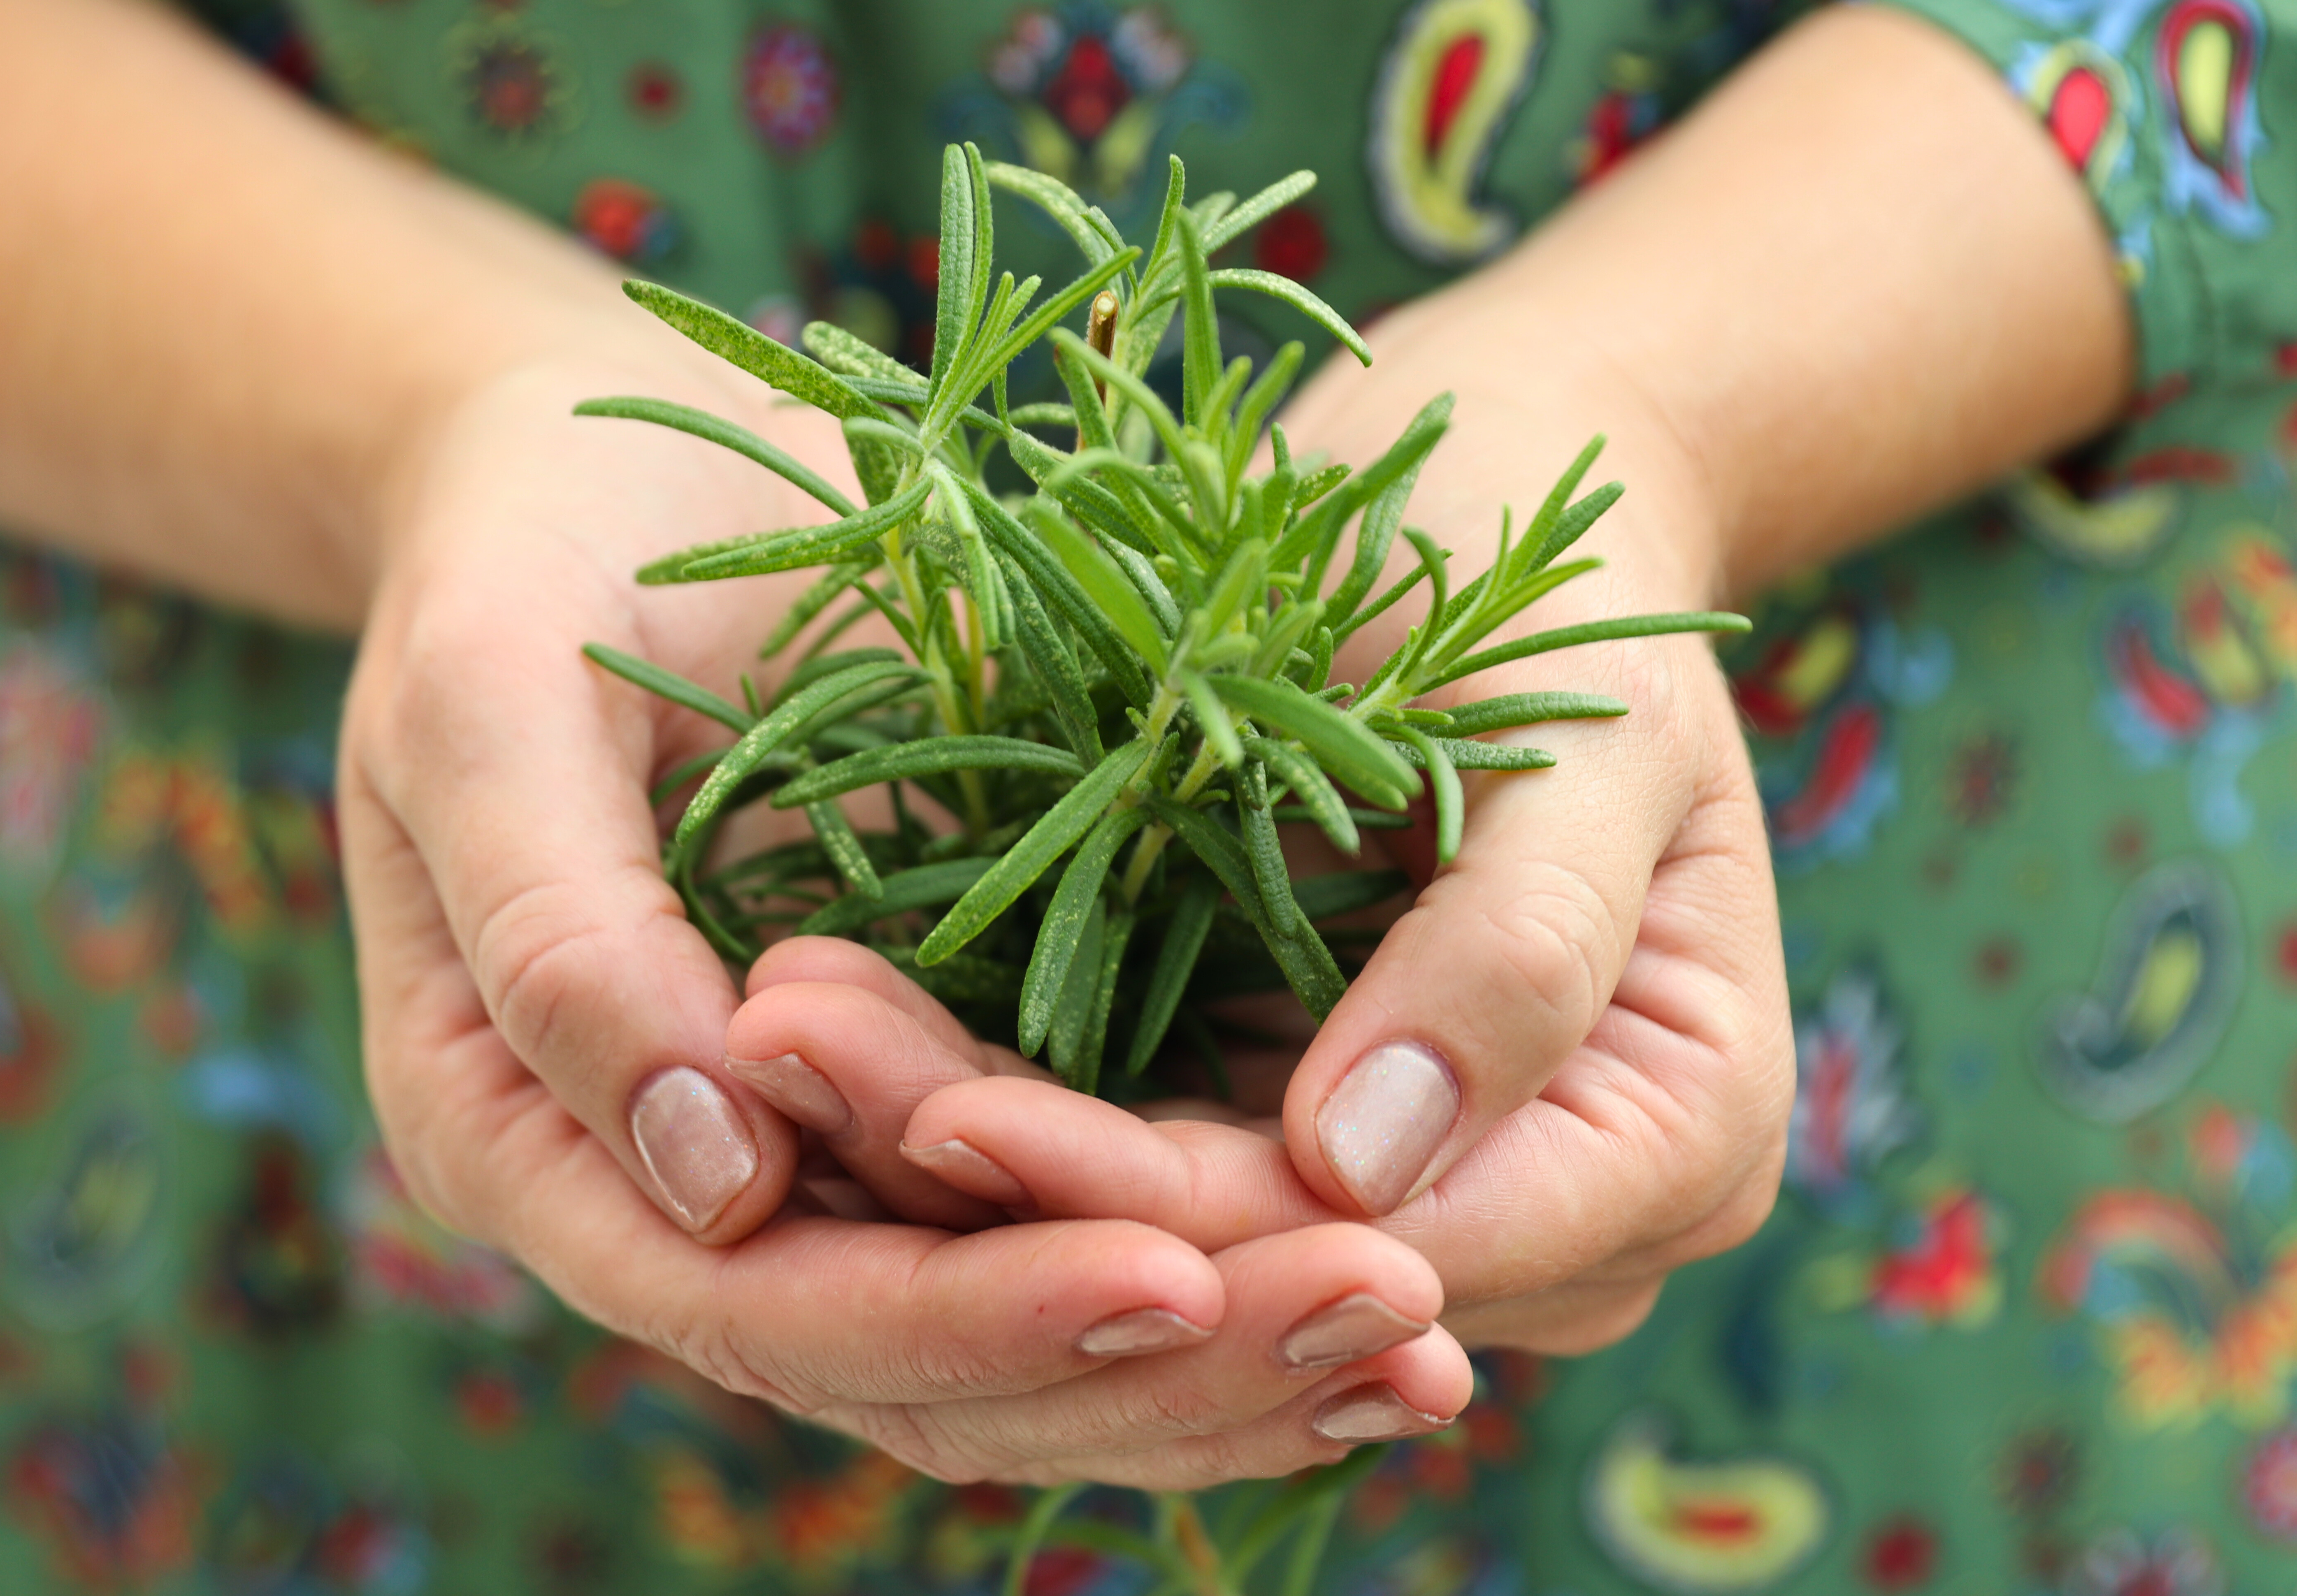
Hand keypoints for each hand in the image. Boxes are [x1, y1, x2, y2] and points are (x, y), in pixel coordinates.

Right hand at [334, 353, 1470, 1483]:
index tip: (1175, 1278)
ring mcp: (811, 1143)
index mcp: (524, 1128)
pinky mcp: (935, 1070)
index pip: (754, 1304)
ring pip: (1013, 1335)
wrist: (611, 462)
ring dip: (1220, 1355)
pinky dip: (1218, 1251)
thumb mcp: (488, 694)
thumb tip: (710, 1176)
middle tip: (1391, 1329)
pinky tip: (1383, 1256)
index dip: (959, 1317)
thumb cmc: (528, 538)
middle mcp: (672, 1182)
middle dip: (1144, 1366)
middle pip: (911, 1364)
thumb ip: (558, 937)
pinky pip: (1069, 1212)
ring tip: (1427, 1341)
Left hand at [723, 342, 1794, 1352]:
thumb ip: (1521, 954)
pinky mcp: (1279, 1109)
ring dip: (948, 1153)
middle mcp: (1545, 1210)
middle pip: (1253, 1258)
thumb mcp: (1586, 736)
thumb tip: (1364, 1168)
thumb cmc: (1564, 587)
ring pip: (1157, 1231)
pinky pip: (1117, 1151)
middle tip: (783, 1048)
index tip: (947, 1109)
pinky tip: (823, 1019)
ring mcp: (1400, 1177)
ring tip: (766, 1027)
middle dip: (1013, 1182)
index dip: (1169, 1207)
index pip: (1387, 1239)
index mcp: (1674, 1140)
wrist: (1492, 508)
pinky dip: (975, 1098)